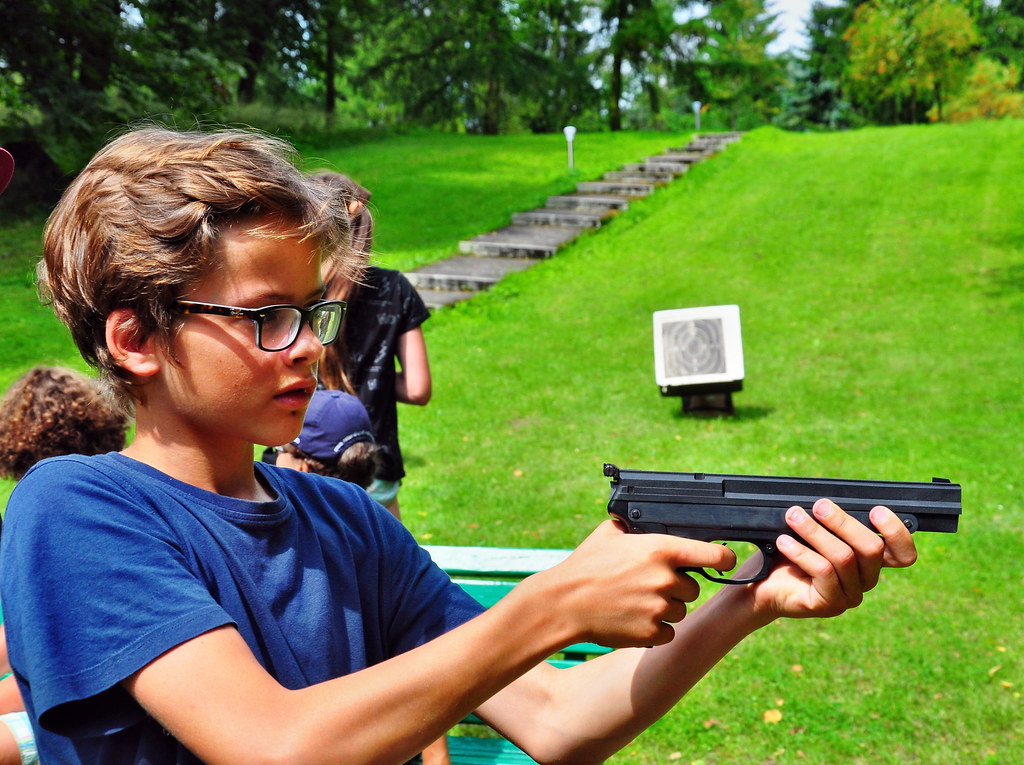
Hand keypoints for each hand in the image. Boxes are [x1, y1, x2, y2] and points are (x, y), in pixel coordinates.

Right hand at [533, 520, 736, 648]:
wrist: (564, 603)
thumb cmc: (585, 566)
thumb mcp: (610, 534)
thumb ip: (636, 527)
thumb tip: (646, 520)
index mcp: (660, 549)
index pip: (715, 555)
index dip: (723, 559)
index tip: (725, 561)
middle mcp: (666, 578)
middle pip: (694, 586)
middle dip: (676, 586)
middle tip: (648, 584)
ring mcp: (660, 607)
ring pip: (681, 610)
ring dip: (666, 608)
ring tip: (636, 601)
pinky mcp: (652, 632)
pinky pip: (668, 631)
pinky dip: (656, 628)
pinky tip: (633, 618)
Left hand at [740, 499, 917, 619]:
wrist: (765, 583)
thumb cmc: (791, 551)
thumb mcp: (814, 530)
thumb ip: (830, 519)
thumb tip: (829, 500)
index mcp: (869, 559)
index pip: (903, 554)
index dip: (897, 533)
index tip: (875, 511)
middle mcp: (866, 578)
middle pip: (872, 548)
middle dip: (843, 522)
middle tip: (819, 506)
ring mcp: (850, 594)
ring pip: (844, 557)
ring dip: (816, 532)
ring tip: (793, 517)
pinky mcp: (830, 604)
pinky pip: (823, 571)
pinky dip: (801, 551)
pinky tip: (784, 541)